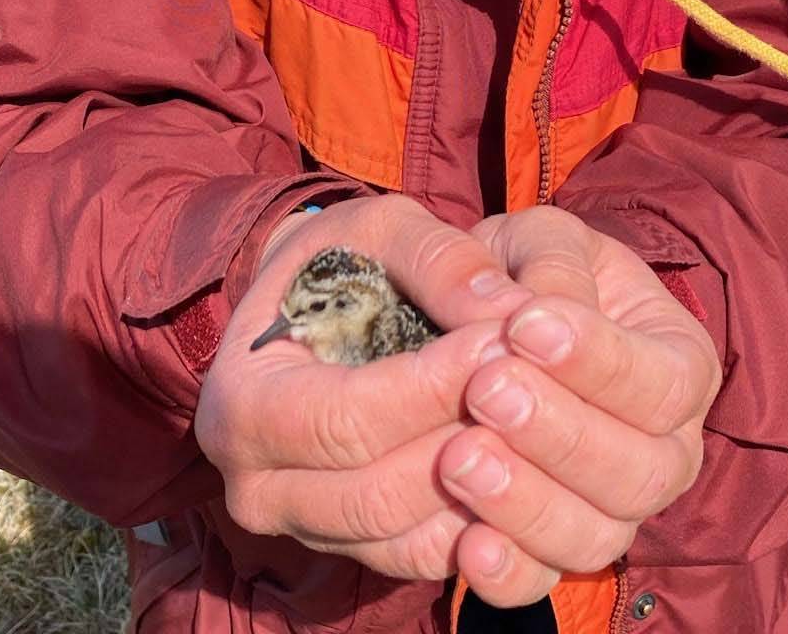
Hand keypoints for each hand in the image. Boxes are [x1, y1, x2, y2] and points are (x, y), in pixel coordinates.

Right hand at [195, 194, 531, 580]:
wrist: (316, 312)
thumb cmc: (343, 263)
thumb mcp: (379, 229)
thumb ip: (440, 259)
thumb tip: (510, 307)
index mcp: (244, 404)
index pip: (348, 417)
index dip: (433, 385)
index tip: (505, 340)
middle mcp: (259, 486)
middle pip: (379, 491)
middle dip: (467, 435)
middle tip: (539, 380)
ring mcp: (307, 530)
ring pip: (408, 536)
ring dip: (486, 486)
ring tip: (542, 418)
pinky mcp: (354, 551)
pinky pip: (425, 558)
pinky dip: (483, 524)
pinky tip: (531, 465)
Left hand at [437, 209, 721, 607]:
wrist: (489, 319)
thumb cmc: (530, 270)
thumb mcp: (541, 240)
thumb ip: (544, 263)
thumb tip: (516, 311)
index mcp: (679, 361)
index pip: (666, 381)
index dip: (600, 362)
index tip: (523, 327)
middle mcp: (665, 449)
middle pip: (642, 473)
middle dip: (562, 436)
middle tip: (486, 391)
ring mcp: (612, 509)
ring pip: (595, 536)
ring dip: (527, 502)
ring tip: (457, 456)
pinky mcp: (551, 550)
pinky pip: (541, 583)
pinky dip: (506, 574)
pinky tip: (465, 542)